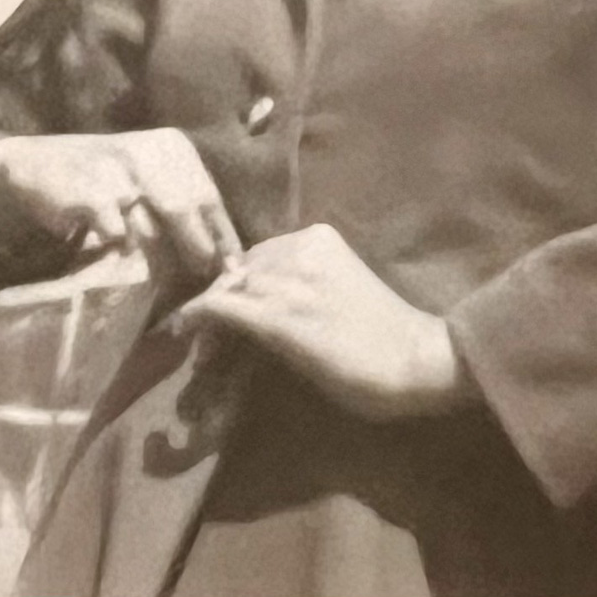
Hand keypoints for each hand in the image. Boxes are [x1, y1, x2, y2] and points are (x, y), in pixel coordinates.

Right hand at [0, 129, 242, 279]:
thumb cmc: (104, 182)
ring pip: (154, 228)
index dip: (224, 237)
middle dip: (199, 250)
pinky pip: (117, 235)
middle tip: (205, 282)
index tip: (235, 271)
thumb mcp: (148, 180)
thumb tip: (223, 256)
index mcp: (173, 148)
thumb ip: (181, 207)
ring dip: (161, 261)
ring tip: (167, 289)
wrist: (33, 164)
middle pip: (188, 210)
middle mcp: (149, 153)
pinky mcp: (90, 193)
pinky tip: (124, 269)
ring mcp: (118, 171)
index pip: (209, 197)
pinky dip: (122, 255)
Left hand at [176, 223, 470, 420]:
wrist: (417, 359)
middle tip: (207, 341)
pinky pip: (222, 308)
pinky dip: (195, 317)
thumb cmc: (384, 332)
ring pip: (226, 289)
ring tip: (199, 349)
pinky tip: (179, 330)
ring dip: (205, 317)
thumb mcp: (339, 288)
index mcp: (319, 237)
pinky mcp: (282, 318)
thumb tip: (255, 300)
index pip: (257, 255)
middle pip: (238, 270)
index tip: (226, 318)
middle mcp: (301, 249)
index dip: (237, 286)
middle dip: (219, 302)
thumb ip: (302, 282)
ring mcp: (291, 282)